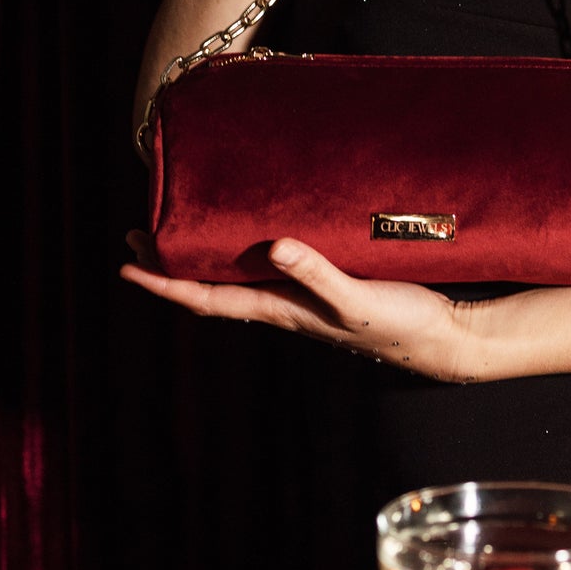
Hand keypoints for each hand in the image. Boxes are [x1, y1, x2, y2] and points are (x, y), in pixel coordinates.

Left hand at [119, 231, 482, 381]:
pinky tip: (256, 231)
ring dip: (204, 258)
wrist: (443, 339)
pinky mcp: (327, 284)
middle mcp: (284, 305)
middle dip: (172, 266)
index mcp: (281, 309)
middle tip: (137, 235)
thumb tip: (273, 247)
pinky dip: (246, 249)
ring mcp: (304, 297)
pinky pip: (270, 266)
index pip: (207, 300)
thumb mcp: (356, 297)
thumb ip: (317, 274)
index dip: (164, 284)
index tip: (127, 265)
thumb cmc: (400, 324)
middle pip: (212, 287)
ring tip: (180, 230)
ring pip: (238, 277)